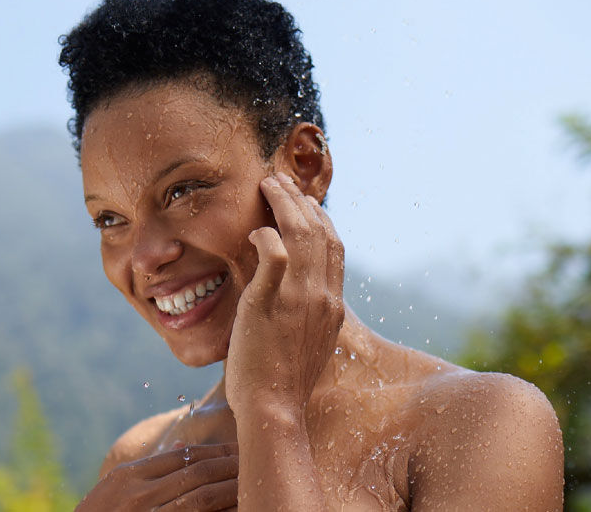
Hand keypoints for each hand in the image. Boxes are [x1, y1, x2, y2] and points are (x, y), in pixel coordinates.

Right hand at [76, 443, 238, 511]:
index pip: (181, 457)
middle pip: (196, 472)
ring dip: (232, 488)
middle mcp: (137, 495)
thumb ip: (146, 471)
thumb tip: (182, 446)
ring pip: (202, 497)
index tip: (237, 450)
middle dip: (229, 465)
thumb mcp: (113, 492)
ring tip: (253, 483)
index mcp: (126, 476)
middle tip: (254, 461)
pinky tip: (238, 508)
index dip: (214, 452)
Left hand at [225, 173, 344, 414]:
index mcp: (334, 306)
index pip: (335, 249)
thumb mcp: (305, 342)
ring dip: (284, 203)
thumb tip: (290, 294)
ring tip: (268, 186)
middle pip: (321, 232)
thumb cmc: (281, 382)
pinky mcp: (271, 302)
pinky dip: (266, 235)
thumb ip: (304, 314)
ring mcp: (300, 298)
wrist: (274, 408)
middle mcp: (323, 297)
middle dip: (300, 200)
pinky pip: (274, 253)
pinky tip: (255, 231)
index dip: (321, 220)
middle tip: (281, 183)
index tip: (305, 204)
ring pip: (301, 233)